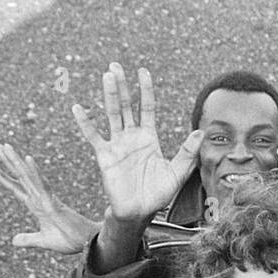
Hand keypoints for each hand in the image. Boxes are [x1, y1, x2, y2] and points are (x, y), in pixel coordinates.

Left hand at [0, 143, 101, 253]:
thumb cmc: (70, 240)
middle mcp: (41, 198)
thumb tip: (13, 241)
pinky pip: (42, 185)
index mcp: (37, 206)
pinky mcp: (53, 202)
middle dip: (9, 162)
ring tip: (5, 147)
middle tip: (0, 146)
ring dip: (16, 161)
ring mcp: (46, 199)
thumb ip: (29, 239)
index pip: (17, 188)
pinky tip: (27, 159)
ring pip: (28, 176)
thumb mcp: (44, 241)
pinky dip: (34, 172)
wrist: (87, 244)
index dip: (4, 178)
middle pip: (21, 177)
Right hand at [72, 63, 202, 220]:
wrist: (139, 212)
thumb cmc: (158, 194)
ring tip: (106, 76)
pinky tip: (77, 108)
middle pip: (126, 105)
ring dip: (108, 95)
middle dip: (121, 86)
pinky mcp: (105, 155)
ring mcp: (117, 144)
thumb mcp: (178, 173)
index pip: (146, 107)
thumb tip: (200, 132)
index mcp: (149, 138)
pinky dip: (85, 122)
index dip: (145, 90)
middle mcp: (132, 137)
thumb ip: (188, 153)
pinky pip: (93, 136)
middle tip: (116, 66)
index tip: (143, 72)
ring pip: (112, 114)